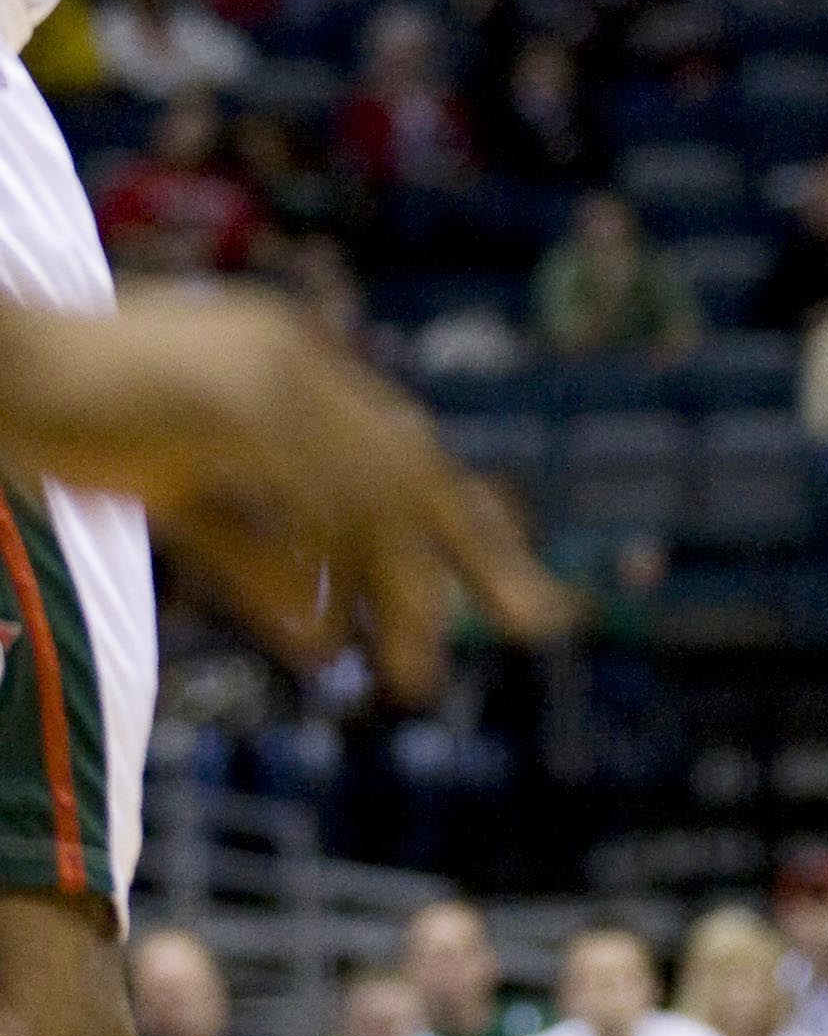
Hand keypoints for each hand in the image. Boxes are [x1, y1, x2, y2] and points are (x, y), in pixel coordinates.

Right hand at [4, 293, 574, 699]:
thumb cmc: (75, 418)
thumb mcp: (181, 494)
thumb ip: (254, 554)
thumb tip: (324, 637)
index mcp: (294, 364)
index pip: (401, 449)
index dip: (461, 521)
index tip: (514, 587)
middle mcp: (295, 360)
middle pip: (411, 466)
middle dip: (479, 550)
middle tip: (543, 622)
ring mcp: (262, 377)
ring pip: (365, 493)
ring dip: (397, 589)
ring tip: (419, 674)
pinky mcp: (221, 407)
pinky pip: (294, 497)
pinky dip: (316, 571)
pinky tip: (326, 643)